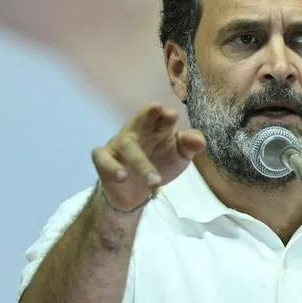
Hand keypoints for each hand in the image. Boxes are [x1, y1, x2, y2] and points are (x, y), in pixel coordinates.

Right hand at [91, 103, 205, 211]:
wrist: (136, 192)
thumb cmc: (160, 163)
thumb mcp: (180, 156)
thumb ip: (189, 146)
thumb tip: (199, 140)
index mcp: (156, 127)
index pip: (160, 114)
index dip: (165, 114)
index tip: (172, 116)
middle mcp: (136, 131)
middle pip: (140, 118)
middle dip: (147, 114)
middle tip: (157, 110)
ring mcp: (118, 144)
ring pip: (126, 145)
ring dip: (140, 162)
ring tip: (155, 181)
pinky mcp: (104, 160)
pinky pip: (102, 158)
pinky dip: (111, 166)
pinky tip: (122, 176)